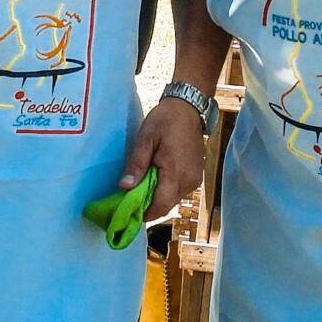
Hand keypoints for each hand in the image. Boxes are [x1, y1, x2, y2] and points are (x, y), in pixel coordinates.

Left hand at [122, 97, 207, 213]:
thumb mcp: (146, 139)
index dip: (144, 213)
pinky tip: (157, 178)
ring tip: (143, 185)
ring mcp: (195, 179)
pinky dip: (167, 190)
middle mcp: (189, 181)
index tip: (128, 212)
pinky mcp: (197, 175)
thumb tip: (124, 187)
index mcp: (175, 173)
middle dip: (149, 206)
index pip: (160, 206)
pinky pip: (180, 191)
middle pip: (166, 206)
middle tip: (131, 198)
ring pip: (173, 200)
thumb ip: (136, 164)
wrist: (188, 108)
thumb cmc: (165, 120)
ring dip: (158, 198)